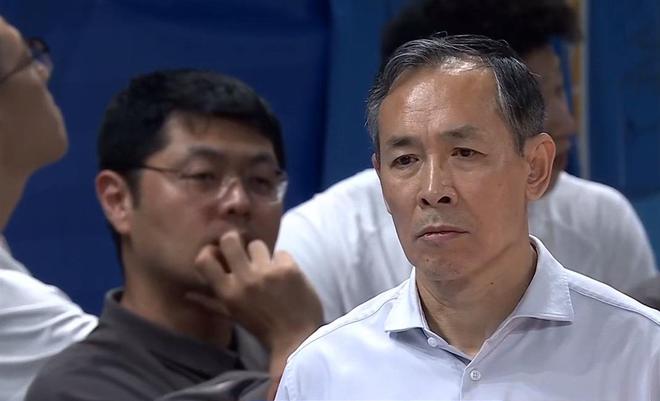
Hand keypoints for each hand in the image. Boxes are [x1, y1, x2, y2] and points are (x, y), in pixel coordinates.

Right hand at [187, 231, 322, 354]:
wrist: (297, 338)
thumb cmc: (263, 328)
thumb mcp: (234, 316)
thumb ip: (211, 302)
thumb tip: (188, 294)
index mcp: (228, 293)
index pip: (204, 259)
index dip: (210, 251)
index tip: (219, 254)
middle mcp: (245, 279)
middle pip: (230, 240)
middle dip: (235, 241)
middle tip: (243, 250)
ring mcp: (267, 272)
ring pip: (257, 244)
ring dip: (262, 254)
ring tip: (268, 268)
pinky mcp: (289, 269)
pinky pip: (281, 252)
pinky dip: (283, 262)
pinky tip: (286, 276)